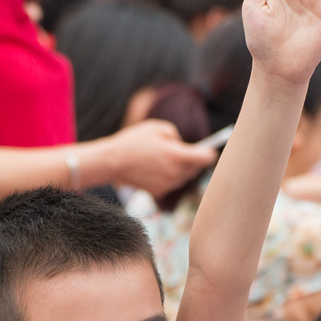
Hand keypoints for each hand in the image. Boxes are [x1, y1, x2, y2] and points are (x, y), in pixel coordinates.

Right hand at [100, 120, 215, 195]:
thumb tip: (182, 145)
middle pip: (196, 169)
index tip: (206, 149)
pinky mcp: (158, 192)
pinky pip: (170, 184)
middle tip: (181, 152)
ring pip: (183, 177)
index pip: (207, 158)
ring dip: (179, 169)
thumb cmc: (134, 141)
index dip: (208, 152)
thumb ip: (175, 135)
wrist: (112, 162)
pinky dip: (167, 177)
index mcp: (178, 156)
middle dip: (192, 160)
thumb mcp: (157, 128)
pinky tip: (154, 169)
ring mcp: (167, 185)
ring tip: (163, 159)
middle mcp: (175, 173)